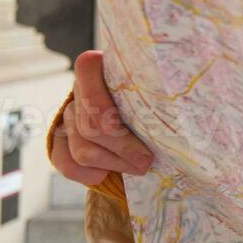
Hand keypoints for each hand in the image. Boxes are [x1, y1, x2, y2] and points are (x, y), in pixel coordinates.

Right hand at [49, 50, 153, 185]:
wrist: (142, 110)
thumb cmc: (153, 93)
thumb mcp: (155, 83)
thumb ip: (159, 86)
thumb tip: (182, 104)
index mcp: (97, 67)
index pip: (86, 72)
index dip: (103, 104)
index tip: (134, 125)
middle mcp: (78, 89)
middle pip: (91, 126)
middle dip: (123, 148)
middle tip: (147, 159)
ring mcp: (66, 116)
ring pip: (82, 150)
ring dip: (114, 164)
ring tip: (139, 166)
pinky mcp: (60, 141)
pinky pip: (67, 165)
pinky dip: (89, 175)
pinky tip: (108, 173)